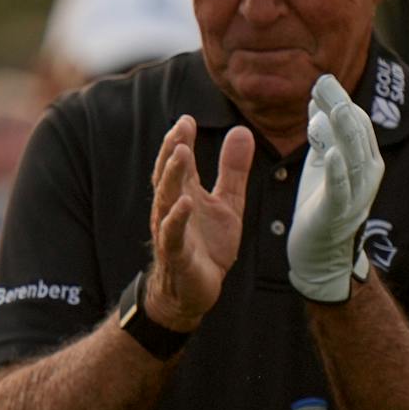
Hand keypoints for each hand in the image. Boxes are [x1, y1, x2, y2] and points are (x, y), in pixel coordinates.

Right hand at [145, 116, 254, 329]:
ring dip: (172, 176)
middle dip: (171, 151)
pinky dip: (177, 218)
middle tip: (178, 129)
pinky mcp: (177, 254)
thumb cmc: (206, 246)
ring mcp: (171, 231)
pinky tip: (185, 203)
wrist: (194, 291)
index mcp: (184, 194)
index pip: (177, 163)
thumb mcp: (227, 203)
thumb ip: (232, 169)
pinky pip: (173, 234)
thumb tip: (241, 131)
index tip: (186, 118)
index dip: (179, 141)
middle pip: (167, 175)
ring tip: (180, 154)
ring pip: (166, 199)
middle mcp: (172, 209)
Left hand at [289, 74, 384, 303]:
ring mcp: (356, 193)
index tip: (322, 78)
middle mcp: (367, 173)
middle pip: (357, 133)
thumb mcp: (321, 162)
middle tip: (324, 82)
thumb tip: (318, 98)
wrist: (318, 252)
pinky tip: (331, 153)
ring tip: (333, 107)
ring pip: (353, 155)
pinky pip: (341, 188)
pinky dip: (337, 169)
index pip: (356, 122)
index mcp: (363, 158)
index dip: (339, 100)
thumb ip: (322, 133)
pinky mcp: (339, 211)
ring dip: (343, 130)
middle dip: (341, 106)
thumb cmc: (320, 204)